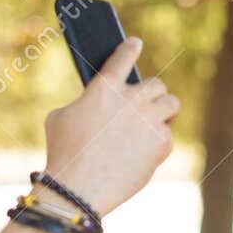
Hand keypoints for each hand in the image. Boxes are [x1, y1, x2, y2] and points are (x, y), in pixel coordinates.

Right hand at [42, 37, 178, 215]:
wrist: (79, 188)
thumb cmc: (64, 153)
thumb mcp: (61, 117)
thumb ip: (84, 103)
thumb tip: (95, 104)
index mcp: (104, 86)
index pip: (124, 57)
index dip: (130, 48)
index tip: (135, 44)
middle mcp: (131, 98)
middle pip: (155, 84)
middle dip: (150, 94)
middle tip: (144, 106)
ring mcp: (149, 119)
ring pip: (171, 103)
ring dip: (163, 110)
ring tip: (154, 122)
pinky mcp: (161, 143)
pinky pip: (168, 134)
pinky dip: (159, 141)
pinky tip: (146, 150)